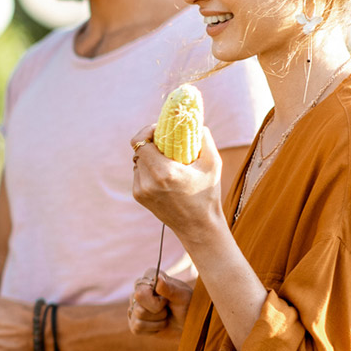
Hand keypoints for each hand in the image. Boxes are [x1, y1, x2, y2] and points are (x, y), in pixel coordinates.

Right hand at [129, 269, 193, 336]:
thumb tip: (158, 278)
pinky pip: (137, 328)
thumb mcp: (183, 297)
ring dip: (158, 321)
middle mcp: (139, 290)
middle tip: (167, 309)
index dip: (155, 301)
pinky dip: (153, 329)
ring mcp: (135, 306)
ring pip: (138, 318)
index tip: (167, 300)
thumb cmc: (188, 306)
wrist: (190, 323)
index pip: (140, 292)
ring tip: (165, 317)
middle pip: (138, 306)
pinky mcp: (134, 321)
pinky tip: (159, 324)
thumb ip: (170, 288)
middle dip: (158, 312)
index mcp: (149, 278)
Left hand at [131, 122, 222, 241]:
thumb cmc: (208, 194)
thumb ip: (204, 139)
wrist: (198, 226)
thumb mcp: (213, 164)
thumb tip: (196, 124)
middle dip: (151, 144)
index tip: (158, 129)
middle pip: (139, 151)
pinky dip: (149, 170)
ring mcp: (140, 190)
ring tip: (167, 161)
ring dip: (149, 158)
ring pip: (137, 162)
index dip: (147, 131)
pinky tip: (164, 176)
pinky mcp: (138, 196)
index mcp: (164, 172)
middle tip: (165, 142)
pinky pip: (139, 174)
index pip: (140, 142)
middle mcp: (148, 181)